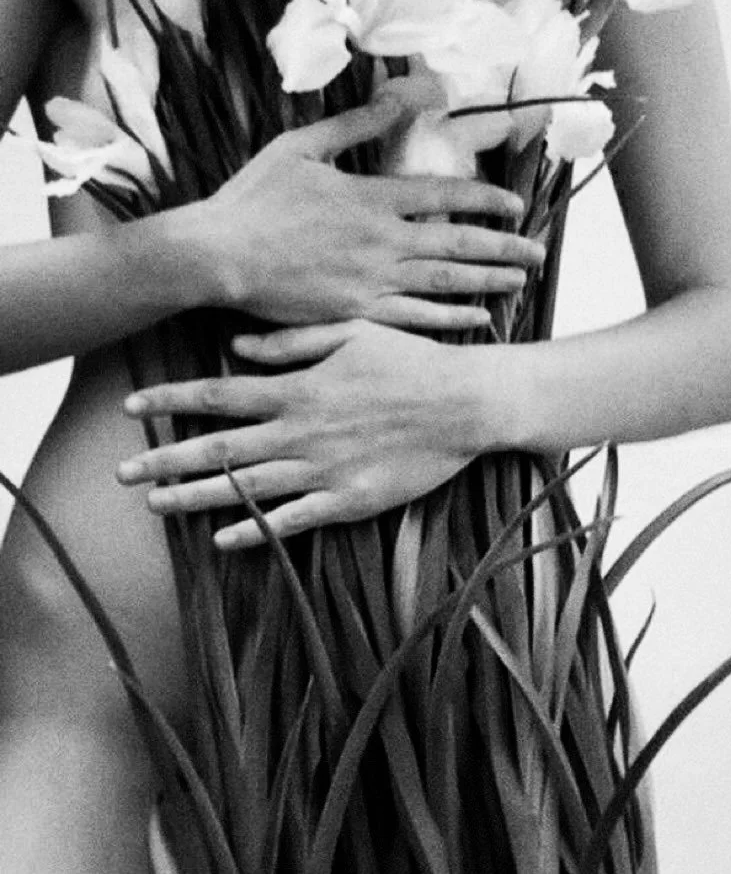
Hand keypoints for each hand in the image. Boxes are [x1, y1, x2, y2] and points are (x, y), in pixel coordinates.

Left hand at [117, 321, 490, 547]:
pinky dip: (255, 531)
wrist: (466, 403)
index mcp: (298, 388)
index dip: (170, 400)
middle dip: (165, 459)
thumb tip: (235, 348)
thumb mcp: (352, 333)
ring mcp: (323, 470)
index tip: (130, 407)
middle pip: (219, 449)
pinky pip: (292, 520)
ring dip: (195, 498)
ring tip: (154, 506)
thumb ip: (292, 342)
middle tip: (119, 473)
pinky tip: (221, 540)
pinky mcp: (349, 501)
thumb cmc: (411, 360)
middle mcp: (301, 431)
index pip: (218, 395)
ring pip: (245, 489)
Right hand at [188, 95, 543, 329]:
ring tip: (520, 282)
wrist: (217, 257)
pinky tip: (477, 317)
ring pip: (445, 282)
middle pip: (459, 244)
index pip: (446, 197)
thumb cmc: (254, 199)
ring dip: (488, 281)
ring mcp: (371, 281)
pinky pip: (415, 318)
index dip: (487, 201)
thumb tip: (402, 93)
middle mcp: (383, 241)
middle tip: (538, 253)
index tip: (517, 207)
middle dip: (504, 247)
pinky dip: (449, 318)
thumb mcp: (304, 147)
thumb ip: (358, 124)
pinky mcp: (355, 312)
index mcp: (372, 198)